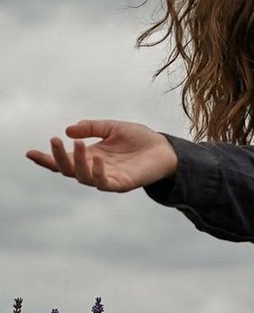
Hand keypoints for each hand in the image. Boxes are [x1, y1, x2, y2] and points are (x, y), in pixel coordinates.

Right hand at [26, 120, 178, 192]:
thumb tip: (69, 130)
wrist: (165, 149)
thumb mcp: (112, 127)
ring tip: (78, 144)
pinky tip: (97, 158)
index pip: (64, 160)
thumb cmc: (139, 139)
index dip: (47, 158)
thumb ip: (91, 127)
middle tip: (55, 140)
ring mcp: (107, 178)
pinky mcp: (122, 184)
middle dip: (59, 157)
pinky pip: (105, 182)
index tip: (29, 153)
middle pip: (69, 170)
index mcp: (90, 157)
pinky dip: (99, 171)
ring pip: (84, 177)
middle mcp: (95, 169)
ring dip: (78, 161)